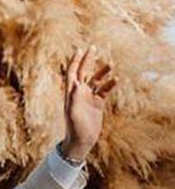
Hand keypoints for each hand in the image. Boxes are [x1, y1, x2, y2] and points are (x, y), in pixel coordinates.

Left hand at [63, 44, 114, 160]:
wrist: (81, 141)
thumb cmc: (75, 129)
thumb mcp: (73, 114)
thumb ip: (74, 98)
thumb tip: (76, 83)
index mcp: (70, 93)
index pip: (72, 73)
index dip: (75, 61)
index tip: (80, 49)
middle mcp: (79, 93)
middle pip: (83, 72)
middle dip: (87, 60)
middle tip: (93, 47)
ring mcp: (88, 98)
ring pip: (96, 80)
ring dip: (102, 71)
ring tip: (112, 64)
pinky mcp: (97, 104)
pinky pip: (104, 90)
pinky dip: (110, 84)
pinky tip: (116, 79)